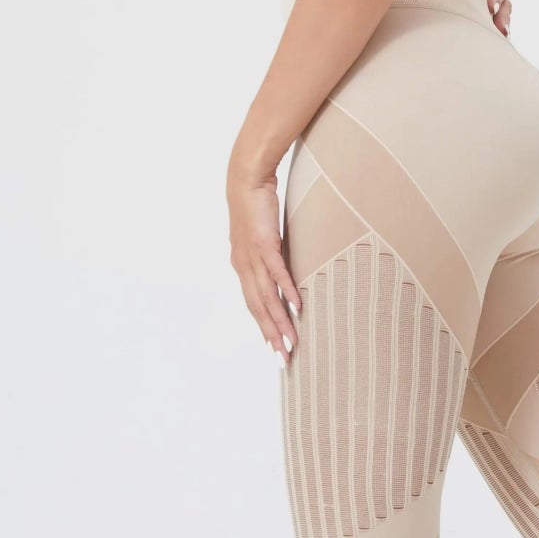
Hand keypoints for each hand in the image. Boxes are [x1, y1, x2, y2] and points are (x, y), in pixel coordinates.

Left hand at [226, 163, 301, 360]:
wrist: (246, 179)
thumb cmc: (255, 206)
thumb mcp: (260, 236)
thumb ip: (268, 255)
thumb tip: (281, 267)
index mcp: (242, 266)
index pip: (253, 304)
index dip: (263, 327)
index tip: (274, 347)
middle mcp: (244, 266)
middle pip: (258, 308)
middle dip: (271, 335)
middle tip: (284, 358)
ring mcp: (253, 256)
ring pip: (266, 297)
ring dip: (279, 322)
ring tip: (292, 341)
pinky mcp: (264, 244)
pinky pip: (277, 273)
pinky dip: (286, 292)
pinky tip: (296, 307)